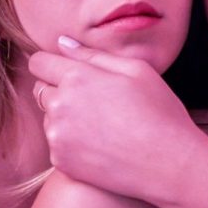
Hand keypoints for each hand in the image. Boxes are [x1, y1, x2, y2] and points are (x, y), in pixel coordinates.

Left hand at [28, 36, 207, 201]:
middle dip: (59, 89)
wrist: (169, 164)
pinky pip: (57, 143)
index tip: (68, 70)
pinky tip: (100, 143)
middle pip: (41, 89)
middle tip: (94, 99)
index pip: (39, 62)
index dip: (52, 63)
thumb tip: (63, 44)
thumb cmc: (159, 112)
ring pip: (49, 117)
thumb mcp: (136, 70)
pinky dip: (72, 141)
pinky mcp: (62, 161)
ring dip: (65, 116)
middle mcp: (60, 106)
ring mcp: (58, 137)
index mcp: (77, 78)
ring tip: (101, 123)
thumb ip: (94, 54)